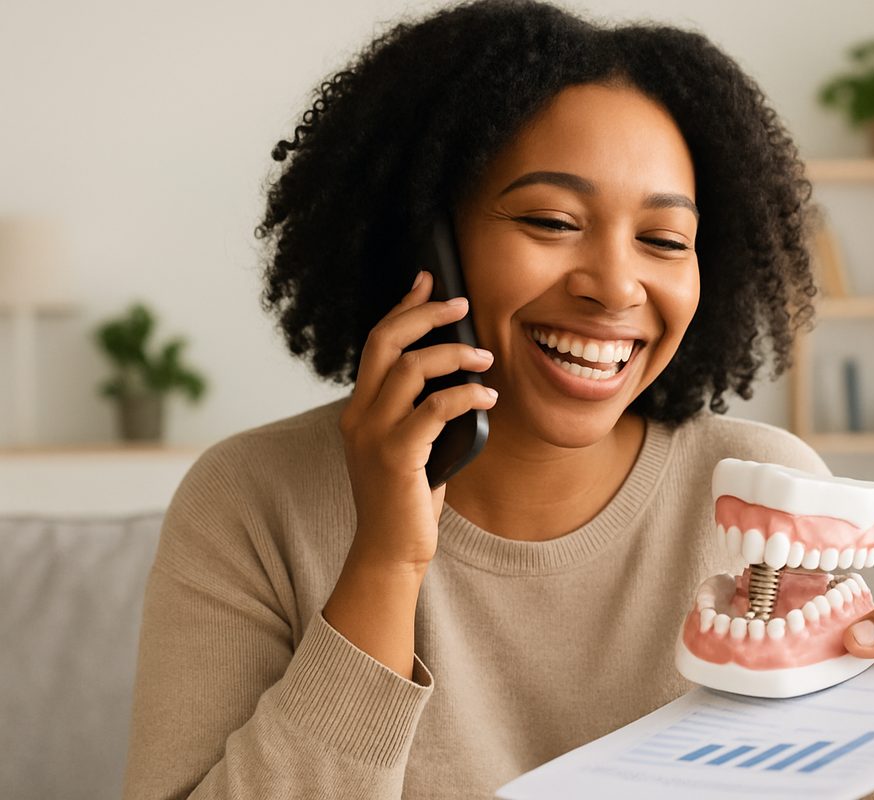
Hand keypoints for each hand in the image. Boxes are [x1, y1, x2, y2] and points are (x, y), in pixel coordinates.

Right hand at [337, 270, 498, 568]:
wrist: (391, 551)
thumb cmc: (407, 499)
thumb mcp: (410, 445)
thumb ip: (420, 411)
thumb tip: (458, 373)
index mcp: (360, 408)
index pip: (376, 342)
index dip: (403, 307)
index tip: (427, 281)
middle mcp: (359, 415)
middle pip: (385, 341)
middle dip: (425, 315)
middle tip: (461, 304)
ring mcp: (373, 435)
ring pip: (410, 369)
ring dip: (453, 355)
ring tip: (484, 357)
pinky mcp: (395, 457)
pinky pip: (433, 409)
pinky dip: (465, 396)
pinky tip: (487, 399)